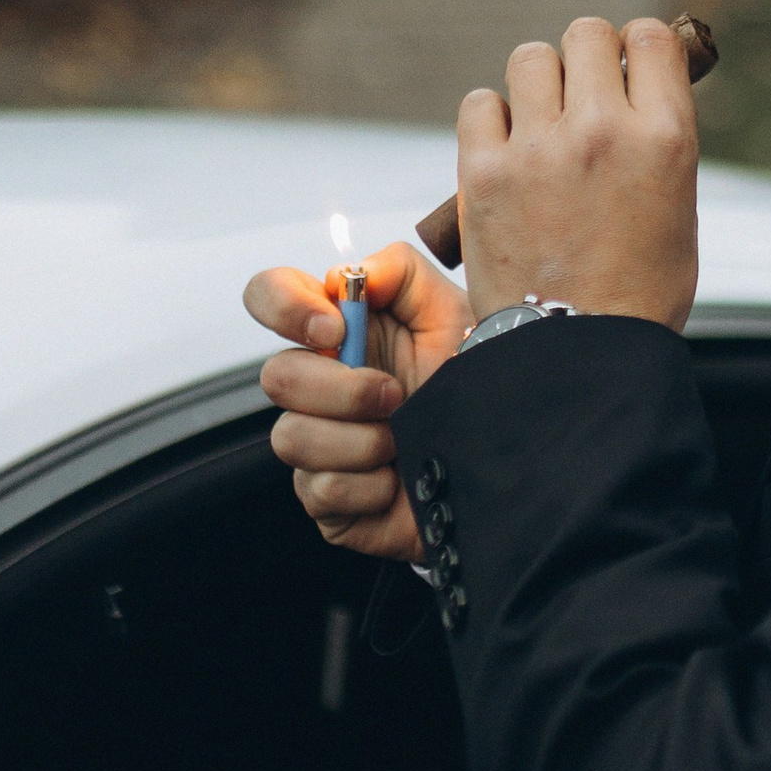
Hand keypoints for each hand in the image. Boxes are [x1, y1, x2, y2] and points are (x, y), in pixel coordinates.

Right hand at [245, 238, 468, 560]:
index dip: (284, 307)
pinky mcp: (325, 499)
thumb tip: (349, 274)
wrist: (502, 459)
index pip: (268, 296)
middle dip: (343, 390)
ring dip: (362, 441)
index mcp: (339, 333)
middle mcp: (317, 385)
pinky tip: (400, 479)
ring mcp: (315, 444)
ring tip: (404, 439)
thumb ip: (401, 271)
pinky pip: (323, 490)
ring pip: (292, 439)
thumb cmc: (473, 381)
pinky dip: (373, 486)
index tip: (336, 329)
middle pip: (276, 377)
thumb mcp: (451, 313)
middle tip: (397, 395)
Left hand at [456, 13, 699, 332]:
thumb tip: (636, 94)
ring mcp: (538, 148)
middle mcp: (602, 129)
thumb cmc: (637, 292)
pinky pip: (478, 103)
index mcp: (665, 136)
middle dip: (585, 58)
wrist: (578, 354)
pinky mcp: (483, 172)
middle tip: (581, 97)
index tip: (627, 69)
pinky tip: (504, 149)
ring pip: (529, 59)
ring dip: (536, 83)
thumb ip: (659, 140)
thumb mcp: (679, 207)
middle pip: (586, 34)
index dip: (637, 46)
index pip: (650, 37)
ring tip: (539, 124)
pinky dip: (490, 119)